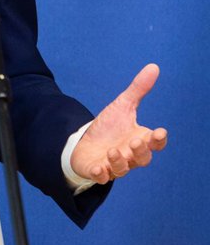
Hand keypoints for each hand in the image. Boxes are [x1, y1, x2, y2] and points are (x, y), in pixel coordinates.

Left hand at [71, 63, 167, 184]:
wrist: (86, 142)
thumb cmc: (109, 127)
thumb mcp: (122, 106)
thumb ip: (138, 90)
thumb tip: (153, 67)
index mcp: (139, 139)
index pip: (155, 143)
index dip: (159, 140)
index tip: (160, 131)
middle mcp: (130, 155)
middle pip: (142, 158)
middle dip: (140, 151)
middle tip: (134, 140)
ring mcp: (114, 165)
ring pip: (122, 169)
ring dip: (119, 162)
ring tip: (112, 151)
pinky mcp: (97, 170)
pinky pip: (101, 177)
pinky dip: (101, 174)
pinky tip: (98, 168)